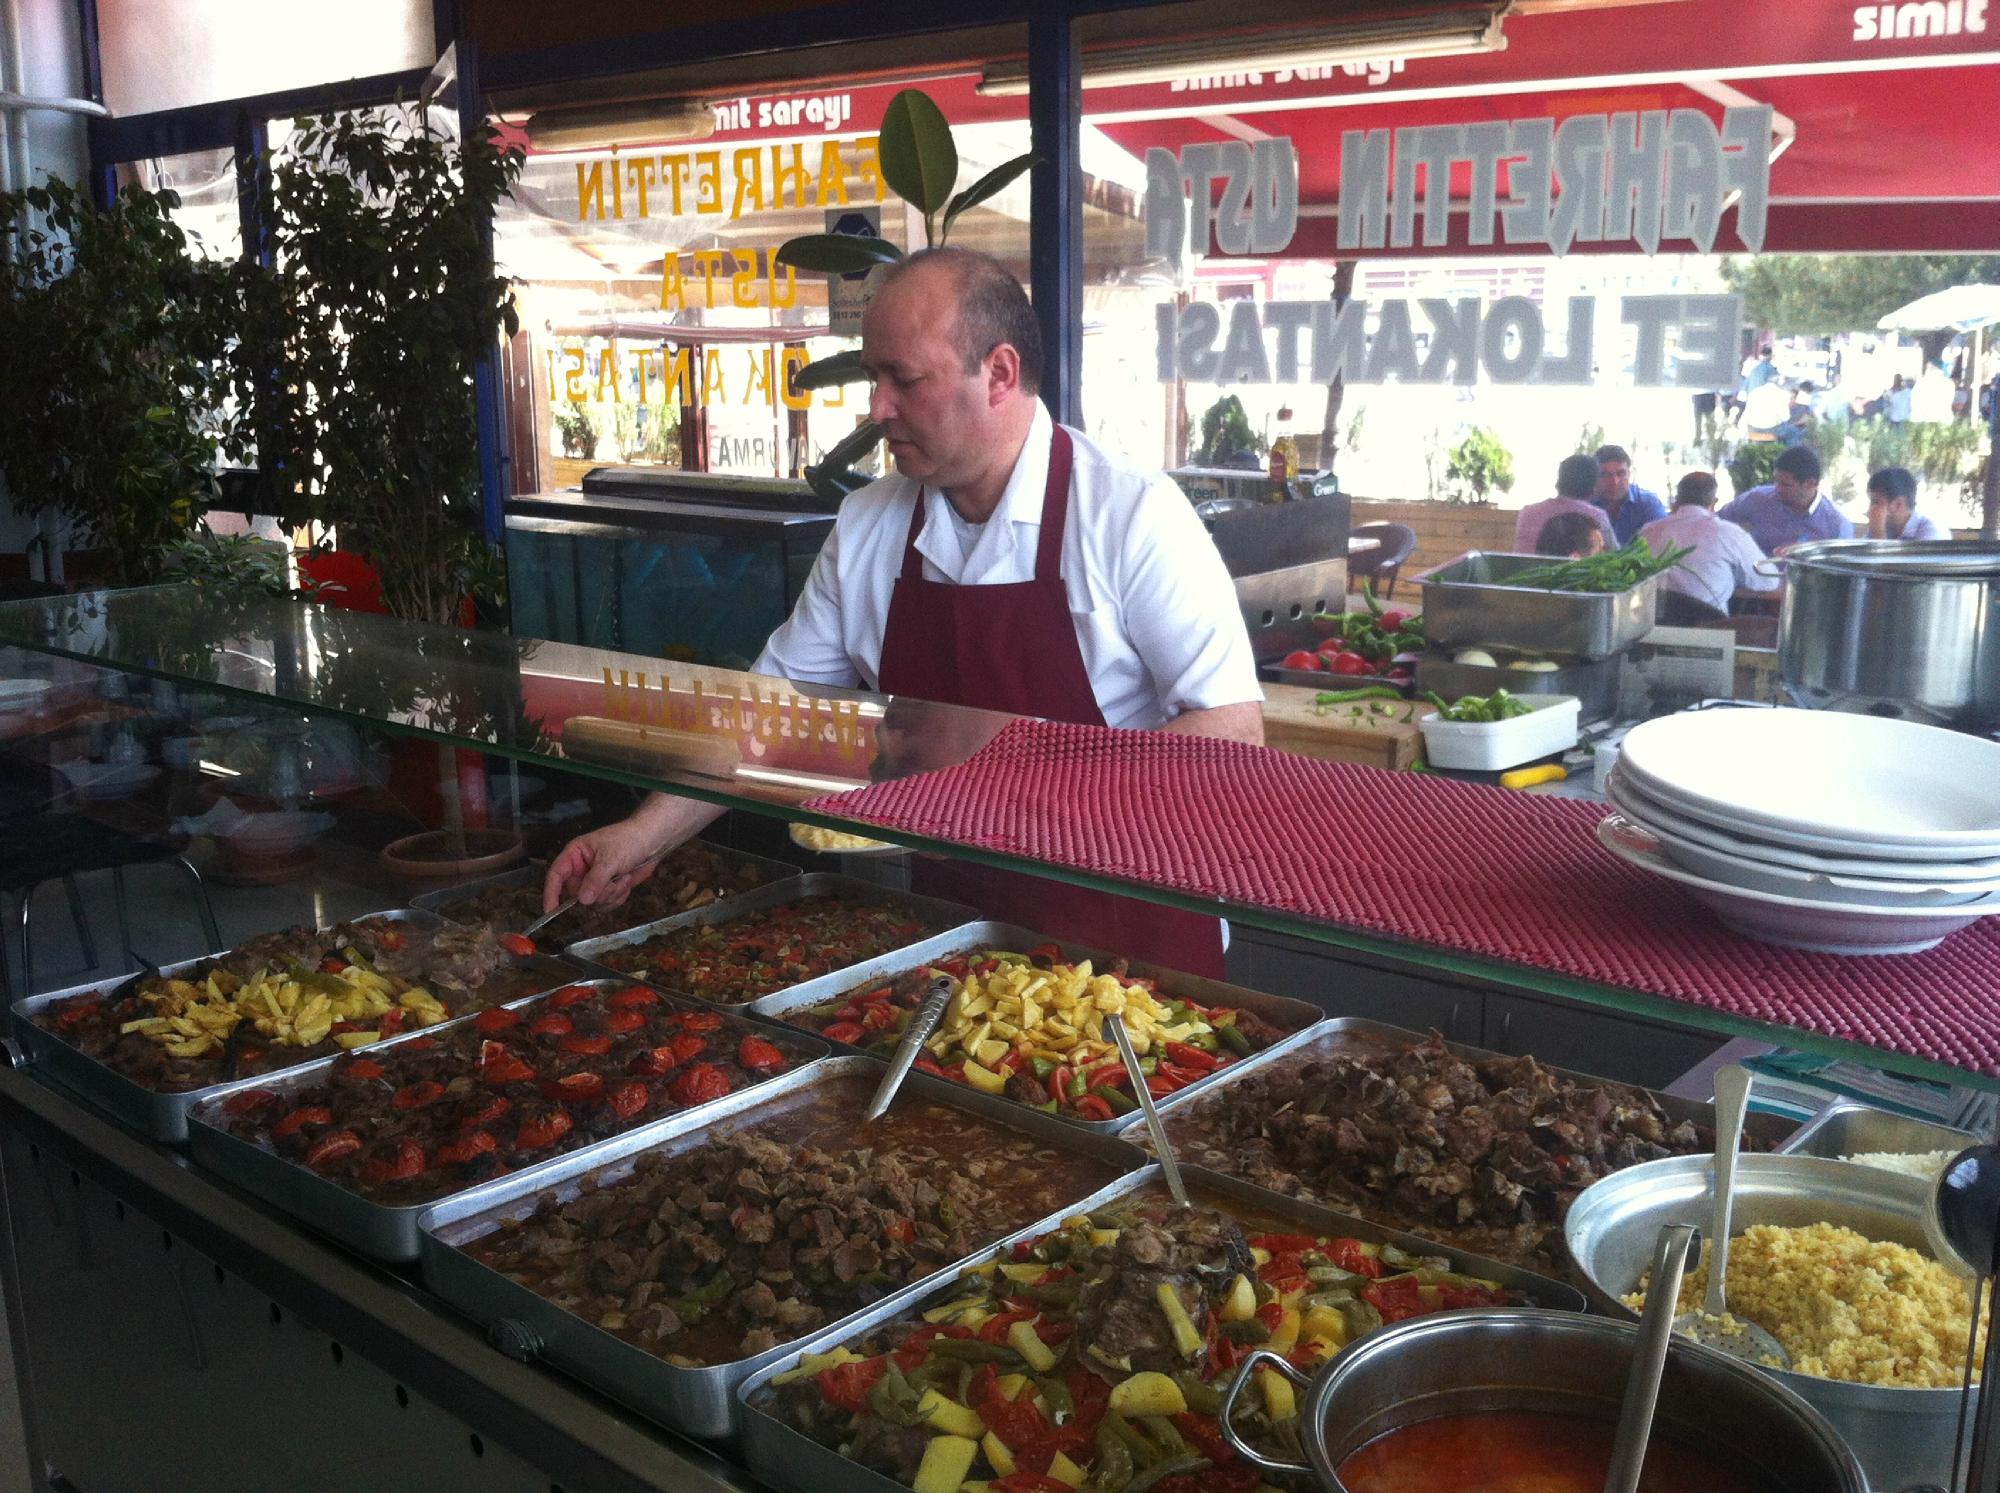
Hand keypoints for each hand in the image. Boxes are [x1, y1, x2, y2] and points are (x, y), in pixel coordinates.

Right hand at [545, 819, 665, 910]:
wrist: (651, 840)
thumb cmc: (628, 839)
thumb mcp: (610, 858)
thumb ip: (595, 880)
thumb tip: (582, 900)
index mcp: (575, 855)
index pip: (556, 875)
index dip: (551, 893)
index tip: (550, 910)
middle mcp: (581, 869)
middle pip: (577, 894)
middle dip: (597, 893)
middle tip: (613, 882)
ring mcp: (595, 880)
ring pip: (593, 902)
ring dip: (611, 894)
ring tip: (623, 878)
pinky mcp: (608, 889)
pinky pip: (606, 904)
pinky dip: (618, 897)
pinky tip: (626, 881)